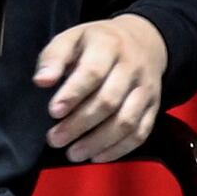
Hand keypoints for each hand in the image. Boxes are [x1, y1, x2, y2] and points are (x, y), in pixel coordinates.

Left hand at [35, 13, 165, 160]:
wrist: (144, 41)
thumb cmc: (97, 43)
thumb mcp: (72, 38)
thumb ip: (54, 57)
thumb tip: (42, 81)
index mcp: (109, 46)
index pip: (93, 72)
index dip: (73, 94)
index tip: (53, 112)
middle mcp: (132, 67)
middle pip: (109, 101)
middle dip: (80, 124)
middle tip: (55, 139)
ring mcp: (146, 89)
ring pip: (126, 121)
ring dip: (98, 142)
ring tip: (73, 153)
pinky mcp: (154, 107)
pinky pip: (140, 132)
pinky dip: (119, 149)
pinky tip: (97, 157)